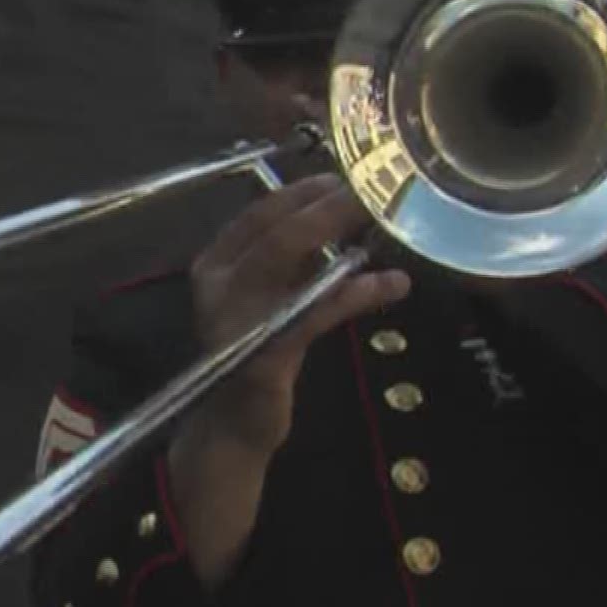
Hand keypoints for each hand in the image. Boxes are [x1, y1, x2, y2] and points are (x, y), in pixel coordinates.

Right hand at [184, 176, 410, 454]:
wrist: (229, 427)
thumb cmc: (252, 358)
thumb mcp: (267, 301)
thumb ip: (292, 265)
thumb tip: (342, 220)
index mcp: (214, 266)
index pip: (258, 214)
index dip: (303, 192)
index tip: (344, 179)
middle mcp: (217, 285)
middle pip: (275, 229)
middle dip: (328, 205)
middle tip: (375, 193)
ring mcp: (236, 318)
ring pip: (289, 259)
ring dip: (342, 237)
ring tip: (389, 225)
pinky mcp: (264, 352)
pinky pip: (317, 310)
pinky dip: (358, 293)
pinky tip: (392, 285)